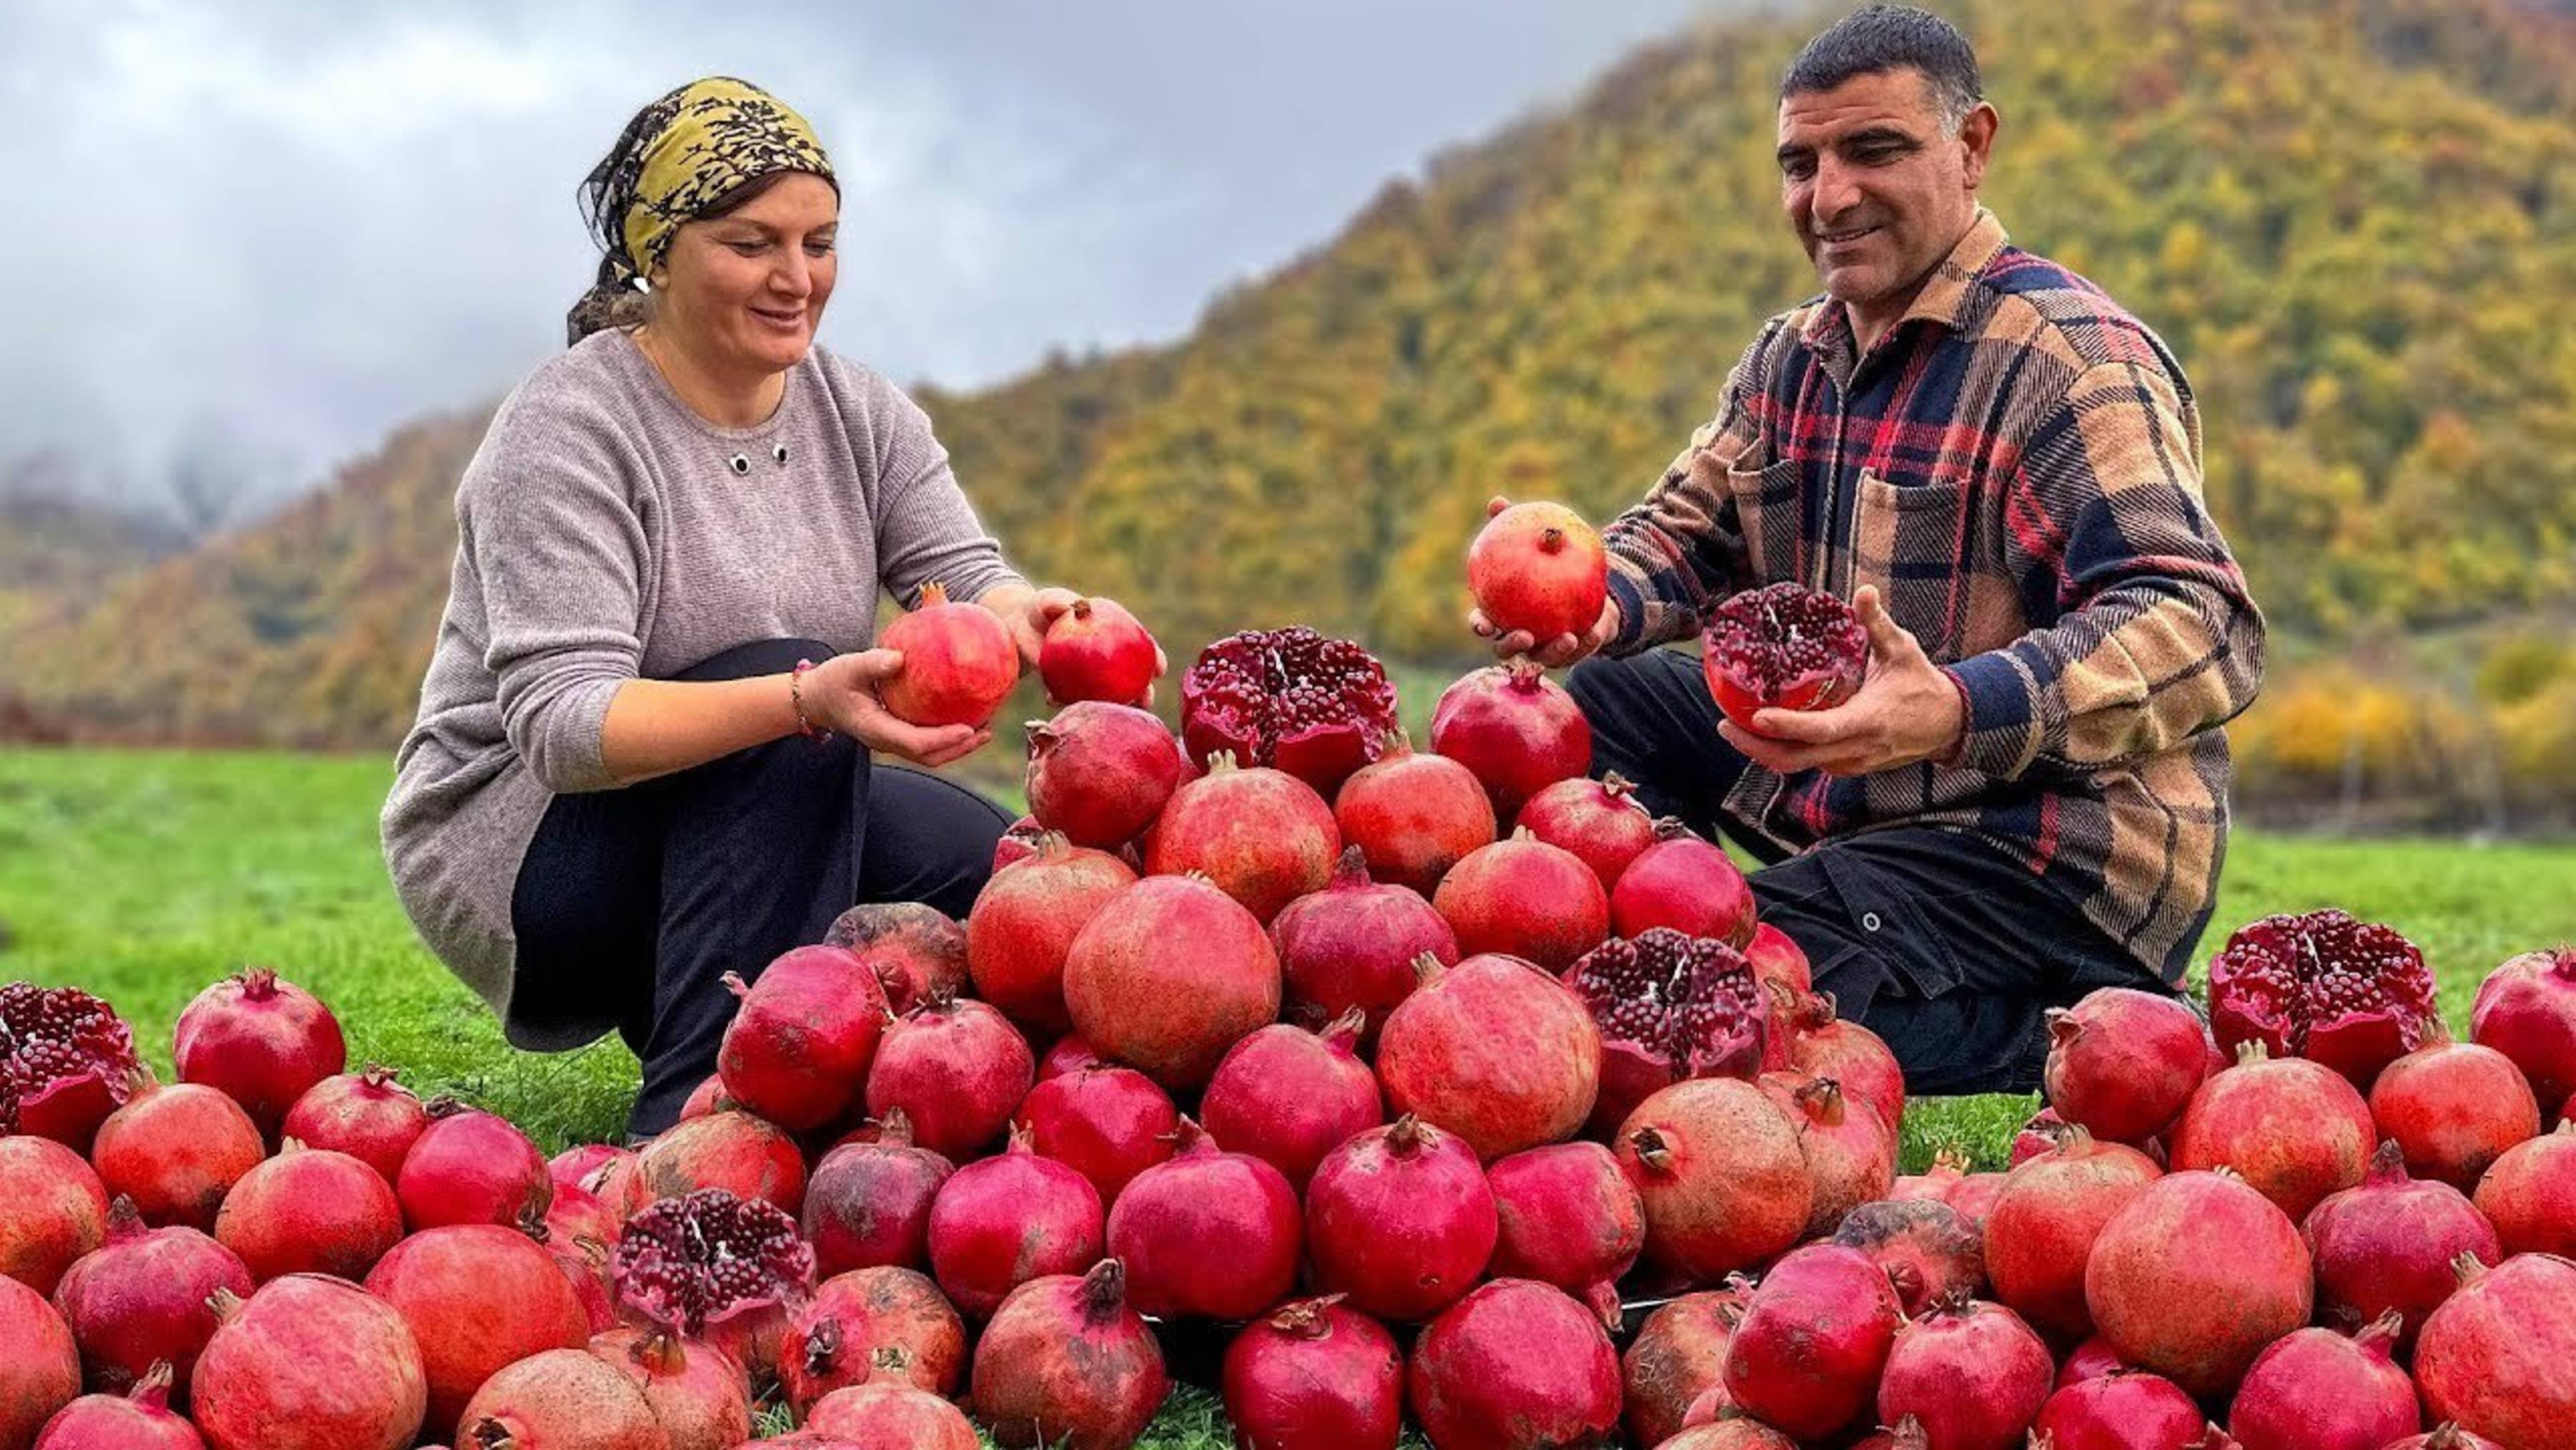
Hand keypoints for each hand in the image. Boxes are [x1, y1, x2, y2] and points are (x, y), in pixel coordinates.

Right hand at [798, 650, 991, 767]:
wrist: (818, 698)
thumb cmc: (833, 680)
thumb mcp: (849, 666)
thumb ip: (873, 663)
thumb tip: (900, 658)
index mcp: (876, 730)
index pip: (915, 743)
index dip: (943, 739)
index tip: (968, 728)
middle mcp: (886, 741)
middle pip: (929, 756)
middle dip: (959, 748)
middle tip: (986, 732)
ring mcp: (891, 741)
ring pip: (929, 753)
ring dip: (957, 745)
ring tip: (983, 729)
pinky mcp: (896, 734)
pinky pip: (925, 741)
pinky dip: (946, 736)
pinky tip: (964, 717)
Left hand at [1001, 584, 1169, 706]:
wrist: (1017, 624)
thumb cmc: (1042, 607)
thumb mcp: (1051, 600)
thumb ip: (1062, 603)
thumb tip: (1079, 607)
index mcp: (1110, 632)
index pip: (1139, 645)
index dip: (1154, 658)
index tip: (1161, 669)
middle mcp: (1104, 658)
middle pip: (1130, 677)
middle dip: (1141, 691)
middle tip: (1146, 701)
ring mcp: (1086, 675)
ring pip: (1104, 694)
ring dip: (1109, 705)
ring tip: (1110, 712)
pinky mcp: (1064, 685)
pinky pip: (1067, 696)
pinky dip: (1062, 700)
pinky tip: (1053, 699)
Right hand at [1466, 496, 1621, 666]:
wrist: (1584, 587)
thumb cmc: (1547, 562)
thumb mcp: (1535, 541)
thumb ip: (1513, 525)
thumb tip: (1496, 502)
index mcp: (1502, 613)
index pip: (1483, 623)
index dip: (1479, 626)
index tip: (1483, 625)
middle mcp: (1519, 635)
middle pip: (1506, 650)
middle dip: (1512, 647)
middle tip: (1526, 636)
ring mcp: (1544, 647)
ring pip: (1544, 657)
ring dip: (1554, 651)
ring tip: (1568, 637)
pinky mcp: (1571, 652)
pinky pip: (1578, 653)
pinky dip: (1585, 645)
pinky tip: (1592, 632)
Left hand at [1717, 586, 1964, 776]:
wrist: (1948, 724)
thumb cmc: (1922, 684)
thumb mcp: (1903, 649)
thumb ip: (1878, 624)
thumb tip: (1863, 591)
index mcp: (1869, 721)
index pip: (1822, 730)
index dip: (1788, 726)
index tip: (1757, 716)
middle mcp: (1856, 750)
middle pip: (1796, 759)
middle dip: (1755, 747)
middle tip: (1724, 724)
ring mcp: (1850, 763)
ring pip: (1797, 765)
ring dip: (1763, 751)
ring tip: (1733, 727)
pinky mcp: (1846, 767)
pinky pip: (1807, 764)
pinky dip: (1782, 751)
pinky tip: (1762, 733)